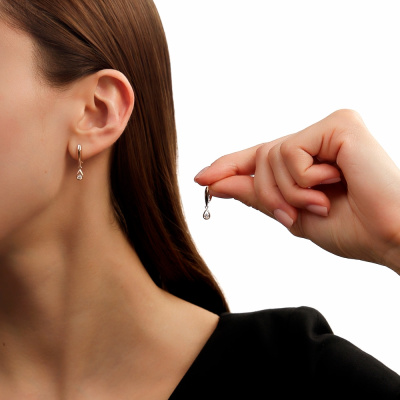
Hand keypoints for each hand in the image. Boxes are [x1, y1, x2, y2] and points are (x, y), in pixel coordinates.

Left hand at [195, 110, 399, 272]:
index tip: (202, 179)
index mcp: (310, 159)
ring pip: (272, 156)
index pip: (261, 157)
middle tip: (292, 216)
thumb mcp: (291, 214)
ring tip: (320, 202)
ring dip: (288, 193)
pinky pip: (291, 152)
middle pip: (261, 157)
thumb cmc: (351, 228)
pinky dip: (303, 180)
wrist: (390, 237)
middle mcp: (318, 137)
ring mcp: (328, 128)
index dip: (230, 167)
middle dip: (267, 194)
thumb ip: (255, 195)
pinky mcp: (339, 124)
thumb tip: (216, 184)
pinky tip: (334, 183)